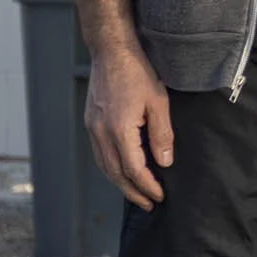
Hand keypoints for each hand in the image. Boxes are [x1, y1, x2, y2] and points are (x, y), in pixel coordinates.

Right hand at [85, 44, 173, 209]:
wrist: (111, 51)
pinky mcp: (91, 122)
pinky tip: (122, 171)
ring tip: (137, 194)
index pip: (133, 169)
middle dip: (133, 192)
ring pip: (104, 166)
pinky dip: (111, 168)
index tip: (160, 196)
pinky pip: (99, 154)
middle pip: (115, 173)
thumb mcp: (158, 101)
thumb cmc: (138, 72)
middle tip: (149, 205)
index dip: (147, 186)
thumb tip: (165, 162)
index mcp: (118, 130)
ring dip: (120, 183)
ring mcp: (92, 128)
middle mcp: (100, 133)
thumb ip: (162, 133)